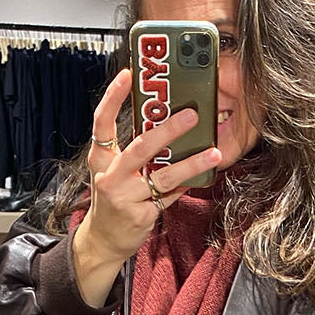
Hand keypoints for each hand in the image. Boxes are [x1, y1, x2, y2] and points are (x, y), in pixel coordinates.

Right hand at [77, 68, 221, 269]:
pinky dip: (184, 187)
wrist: (103, 240)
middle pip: (141, 147)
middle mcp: (110, 177)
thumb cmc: (112, 200)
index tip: (128, 74)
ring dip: (191, 163)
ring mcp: (125, 198)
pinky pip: (169, 197)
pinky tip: (198, 178)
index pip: (102, 122)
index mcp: (101, 160)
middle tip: (191, 115)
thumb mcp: (112, 172)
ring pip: (163, 176)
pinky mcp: (141, 215)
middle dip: (168, 129)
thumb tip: (164, 124)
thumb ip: (130, 151)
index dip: (114, 96)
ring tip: (213, 153)